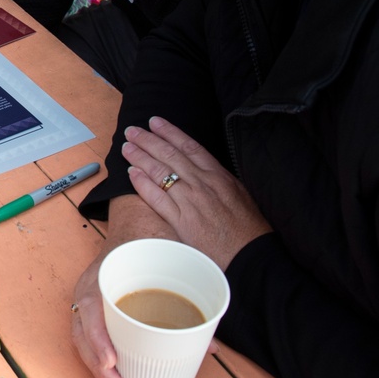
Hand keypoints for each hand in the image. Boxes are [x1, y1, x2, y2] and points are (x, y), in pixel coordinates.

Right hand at [70, 193, 176, 377]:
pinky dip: (95, 357)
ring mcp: (90, 299)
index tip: (112, 360)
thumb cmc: (153, 242)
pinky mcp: (95, 309)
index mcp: (105, 271)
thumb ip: (193, 299)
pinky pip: (87, 335)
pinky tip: (109, 377)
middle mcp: (91, 288)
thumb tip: (212, 345)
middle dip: (97, 362)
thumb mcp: (174, 259)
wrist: (137, 223)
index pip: (92, 306)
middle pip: (83, 329)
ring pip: (82, 336)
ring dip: (95, 367)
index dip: (98, 336)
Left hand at [122, 116, 271, 270]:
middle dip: (148, 140)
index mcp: (219, 175)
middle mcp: (203, 183)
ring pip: (160, 172)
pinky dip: (142, 183)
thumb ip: (220, 180)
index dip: (170, 132)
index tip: (155, 122)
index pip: (190, 146)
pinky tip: (131, 173)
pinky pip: (157, 197)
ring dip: (139, 157)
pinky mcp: (181, 220)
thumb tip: (205, 171)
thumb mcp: (239, 194)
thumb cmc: (249, 229)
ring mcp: (191, 201)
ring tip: (126, 147)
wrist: (251, 255)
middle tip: (132, 130)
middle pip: (170, 155)